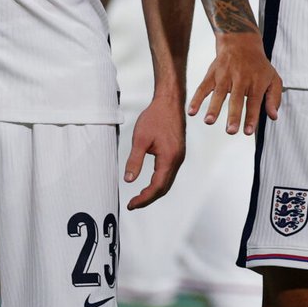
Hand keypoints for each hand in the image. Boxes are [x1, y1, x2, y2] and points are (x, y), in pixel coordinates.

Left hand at [124, 93, 186, 208]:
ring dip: (154, 191)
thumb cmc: (156, 117)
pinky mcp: (177, 153)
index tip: (132, 204)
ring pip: (167, 181)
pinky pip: (169, 173)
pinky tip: (150, 182)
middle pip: (164, 188)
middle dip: (149, 198)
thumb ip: (134, 161)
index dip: (144, 198)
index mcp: (169, 158)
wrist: (170, 102)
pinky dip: (159, 182)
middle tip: (134, 204)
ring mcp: (178, 157)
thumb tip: (129, 179)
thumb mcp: (140, 139)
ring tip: (139, 196)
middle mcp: (177, 160)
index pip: (157, 187)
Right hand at [190, 32, 282, 134]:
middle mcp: (240, 79)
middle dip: (233, 116)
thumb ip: (274, 98)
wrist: (241, 41)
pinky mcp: (212, 74)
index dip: (251, 117)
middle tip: (231, 131)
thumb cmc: (258, 64)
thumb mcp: (273, 78)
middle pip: (236, 99)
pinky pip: (203, 87)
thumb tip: (273, 116)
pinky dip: (196, 99)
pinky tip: (191, 111)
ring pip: (218, 93)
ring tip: (209, 121)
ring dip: (213, 108)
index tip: (248, 131)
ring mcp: (225, 76)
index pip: (253, 102)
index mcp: (256, 82)